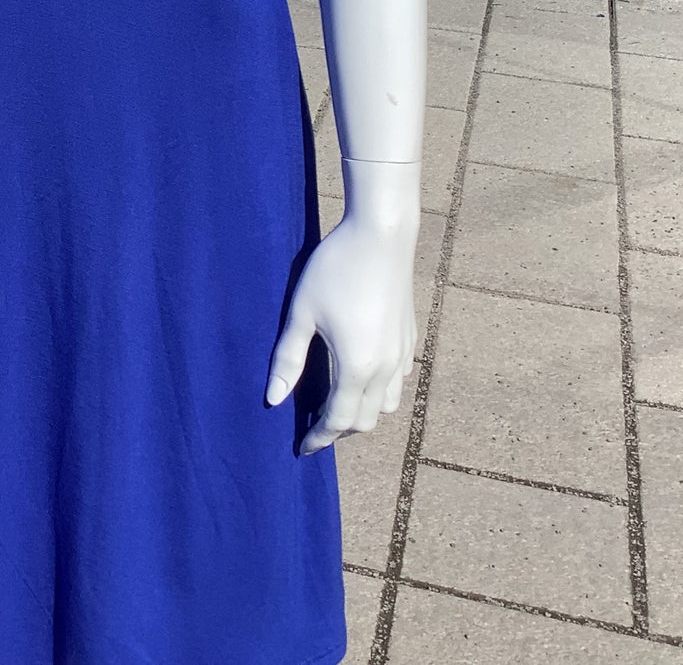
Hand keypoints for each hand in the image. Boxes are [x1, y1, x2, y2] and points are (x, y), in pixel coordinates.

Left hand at [265, 206, 417, 454]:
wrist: (381, 235)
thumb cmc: (335, 269)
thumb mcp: (302, 313)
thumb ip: (288, 359)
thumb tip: (273, 400)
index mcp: (357, 367)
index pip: (338, 421)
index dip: (318, 438)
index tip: (301, 448)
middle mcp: (386, 368)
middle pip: (366, 421)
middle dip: (339, 431)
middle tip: (313, 428)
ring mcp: (402, 354)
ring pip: (387, 405)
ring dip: (363, 413)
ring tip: (336, 404)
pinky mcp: (409, 338)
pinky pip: (398, 381)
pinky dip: (379, 392)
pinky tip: (360, 375)